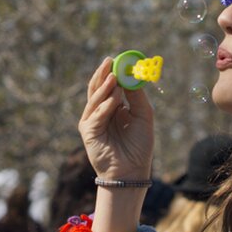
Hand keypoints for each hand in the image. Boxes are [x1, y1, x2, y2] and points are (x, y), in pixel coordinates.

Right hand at [78, 57, 154, 179]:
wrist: (131, 171)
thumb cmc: (139, 146)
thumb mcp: (143, 115)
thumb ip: (137, 96)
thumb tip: (131, 75)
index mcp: (114, 107)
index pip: (110, 85)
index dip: (113, 72)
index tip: (119, 59)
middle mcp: (101, 112)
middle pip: (98, 88)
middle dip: (103, 74)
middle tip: (110, 60)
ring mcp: (92, 121)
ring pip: (95, 99)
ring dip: (104, 87)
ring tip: (114, 75)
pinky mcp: (88, 131)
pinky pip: (96, 115)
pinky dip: (105, 106)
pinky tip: (115, 100)